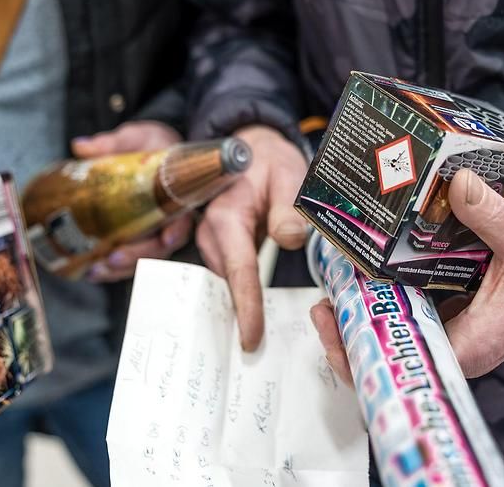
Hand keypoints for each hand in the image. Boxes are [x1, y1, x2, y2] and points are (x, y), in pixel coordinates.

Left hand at [70, 121, 192, 281]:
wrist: (155, 151)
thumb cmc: (153, 145)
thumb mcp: (137, 138)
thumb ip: (112, 143)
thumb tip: (80, 147)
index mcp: (177, 195)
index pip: (184, 217)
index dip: (176, 230)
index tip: (167, 239)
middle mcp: (169, 219)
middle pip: (160, 247)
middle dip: (138, 256)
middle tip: (114, 258)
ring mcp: (154, 232)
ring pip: (143, 258)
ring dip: (121, 269)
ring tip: (96, 271)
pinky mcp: (138, 238)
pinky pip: (130, 259)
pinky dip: (112, 269)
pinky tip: (92, 271)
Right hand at [197, 125, 308, 350]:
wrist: (250, 149)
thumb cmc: (269, 161)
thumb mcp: (287, 175)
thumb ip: (289, 207)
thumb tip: (291, 239)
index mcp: (227, 218)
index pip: (239, 270)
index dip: (246, 307)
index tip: (251, 338)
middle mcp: (212, 235)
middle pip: (230, 284)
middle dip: (243, 316)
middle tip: (260, 353)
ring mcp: (212, 244)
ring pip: (229, 283)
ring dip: (243, 306)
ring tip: (259, 339)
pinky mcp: (219, 250)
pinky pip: (231, 277)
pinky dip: (243, 294)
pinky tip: (256, 315)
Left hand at [311, 167, 503, 379]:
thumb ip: (492, 212)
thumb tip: (458, 182)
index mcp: (473, 344)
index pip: (405, 364)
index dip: (361, 353)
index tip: (332, 323)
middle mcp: (459, 345)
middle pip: (392, 353)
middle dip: (352, 331)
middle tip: (323, 300)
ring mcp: (456, 331)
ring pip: (399, 333)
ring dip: (367, 313)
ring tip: (336, 284)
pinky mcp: (456, 313)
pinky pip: (413, 313)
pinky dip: (390, 296)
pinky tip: (369, 271)